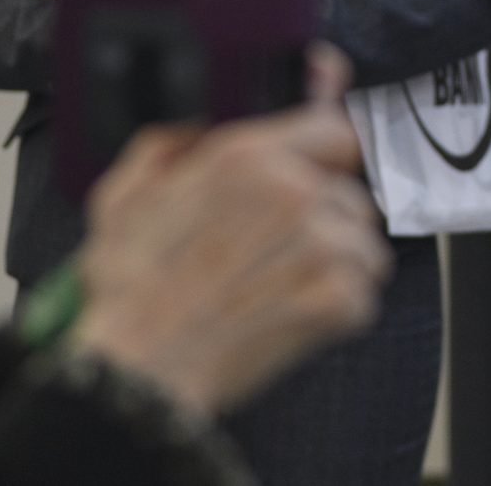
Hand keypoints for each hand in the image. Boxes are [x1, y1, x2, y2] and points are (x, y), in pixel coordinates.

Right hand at [67, 47, 390, 415]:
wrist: (136, 373)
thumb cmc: (129, 291)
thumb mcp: (126, 195)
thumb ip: (173, 142)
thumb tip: (208, 116)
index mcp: (249, 157)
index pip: (338, 131)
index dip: (330, 156)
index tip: (325, 173)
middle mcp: (295, 193)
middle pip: (351, 194)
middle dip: (326, 220)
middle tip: (278, 253)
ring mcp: (324, 245)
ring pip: (363, 244)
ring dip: (335, 266)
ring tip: (277, 289)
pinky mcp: (340, 298)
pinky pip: (364, 294)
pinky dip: (336, 310)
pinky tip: (287, 316)